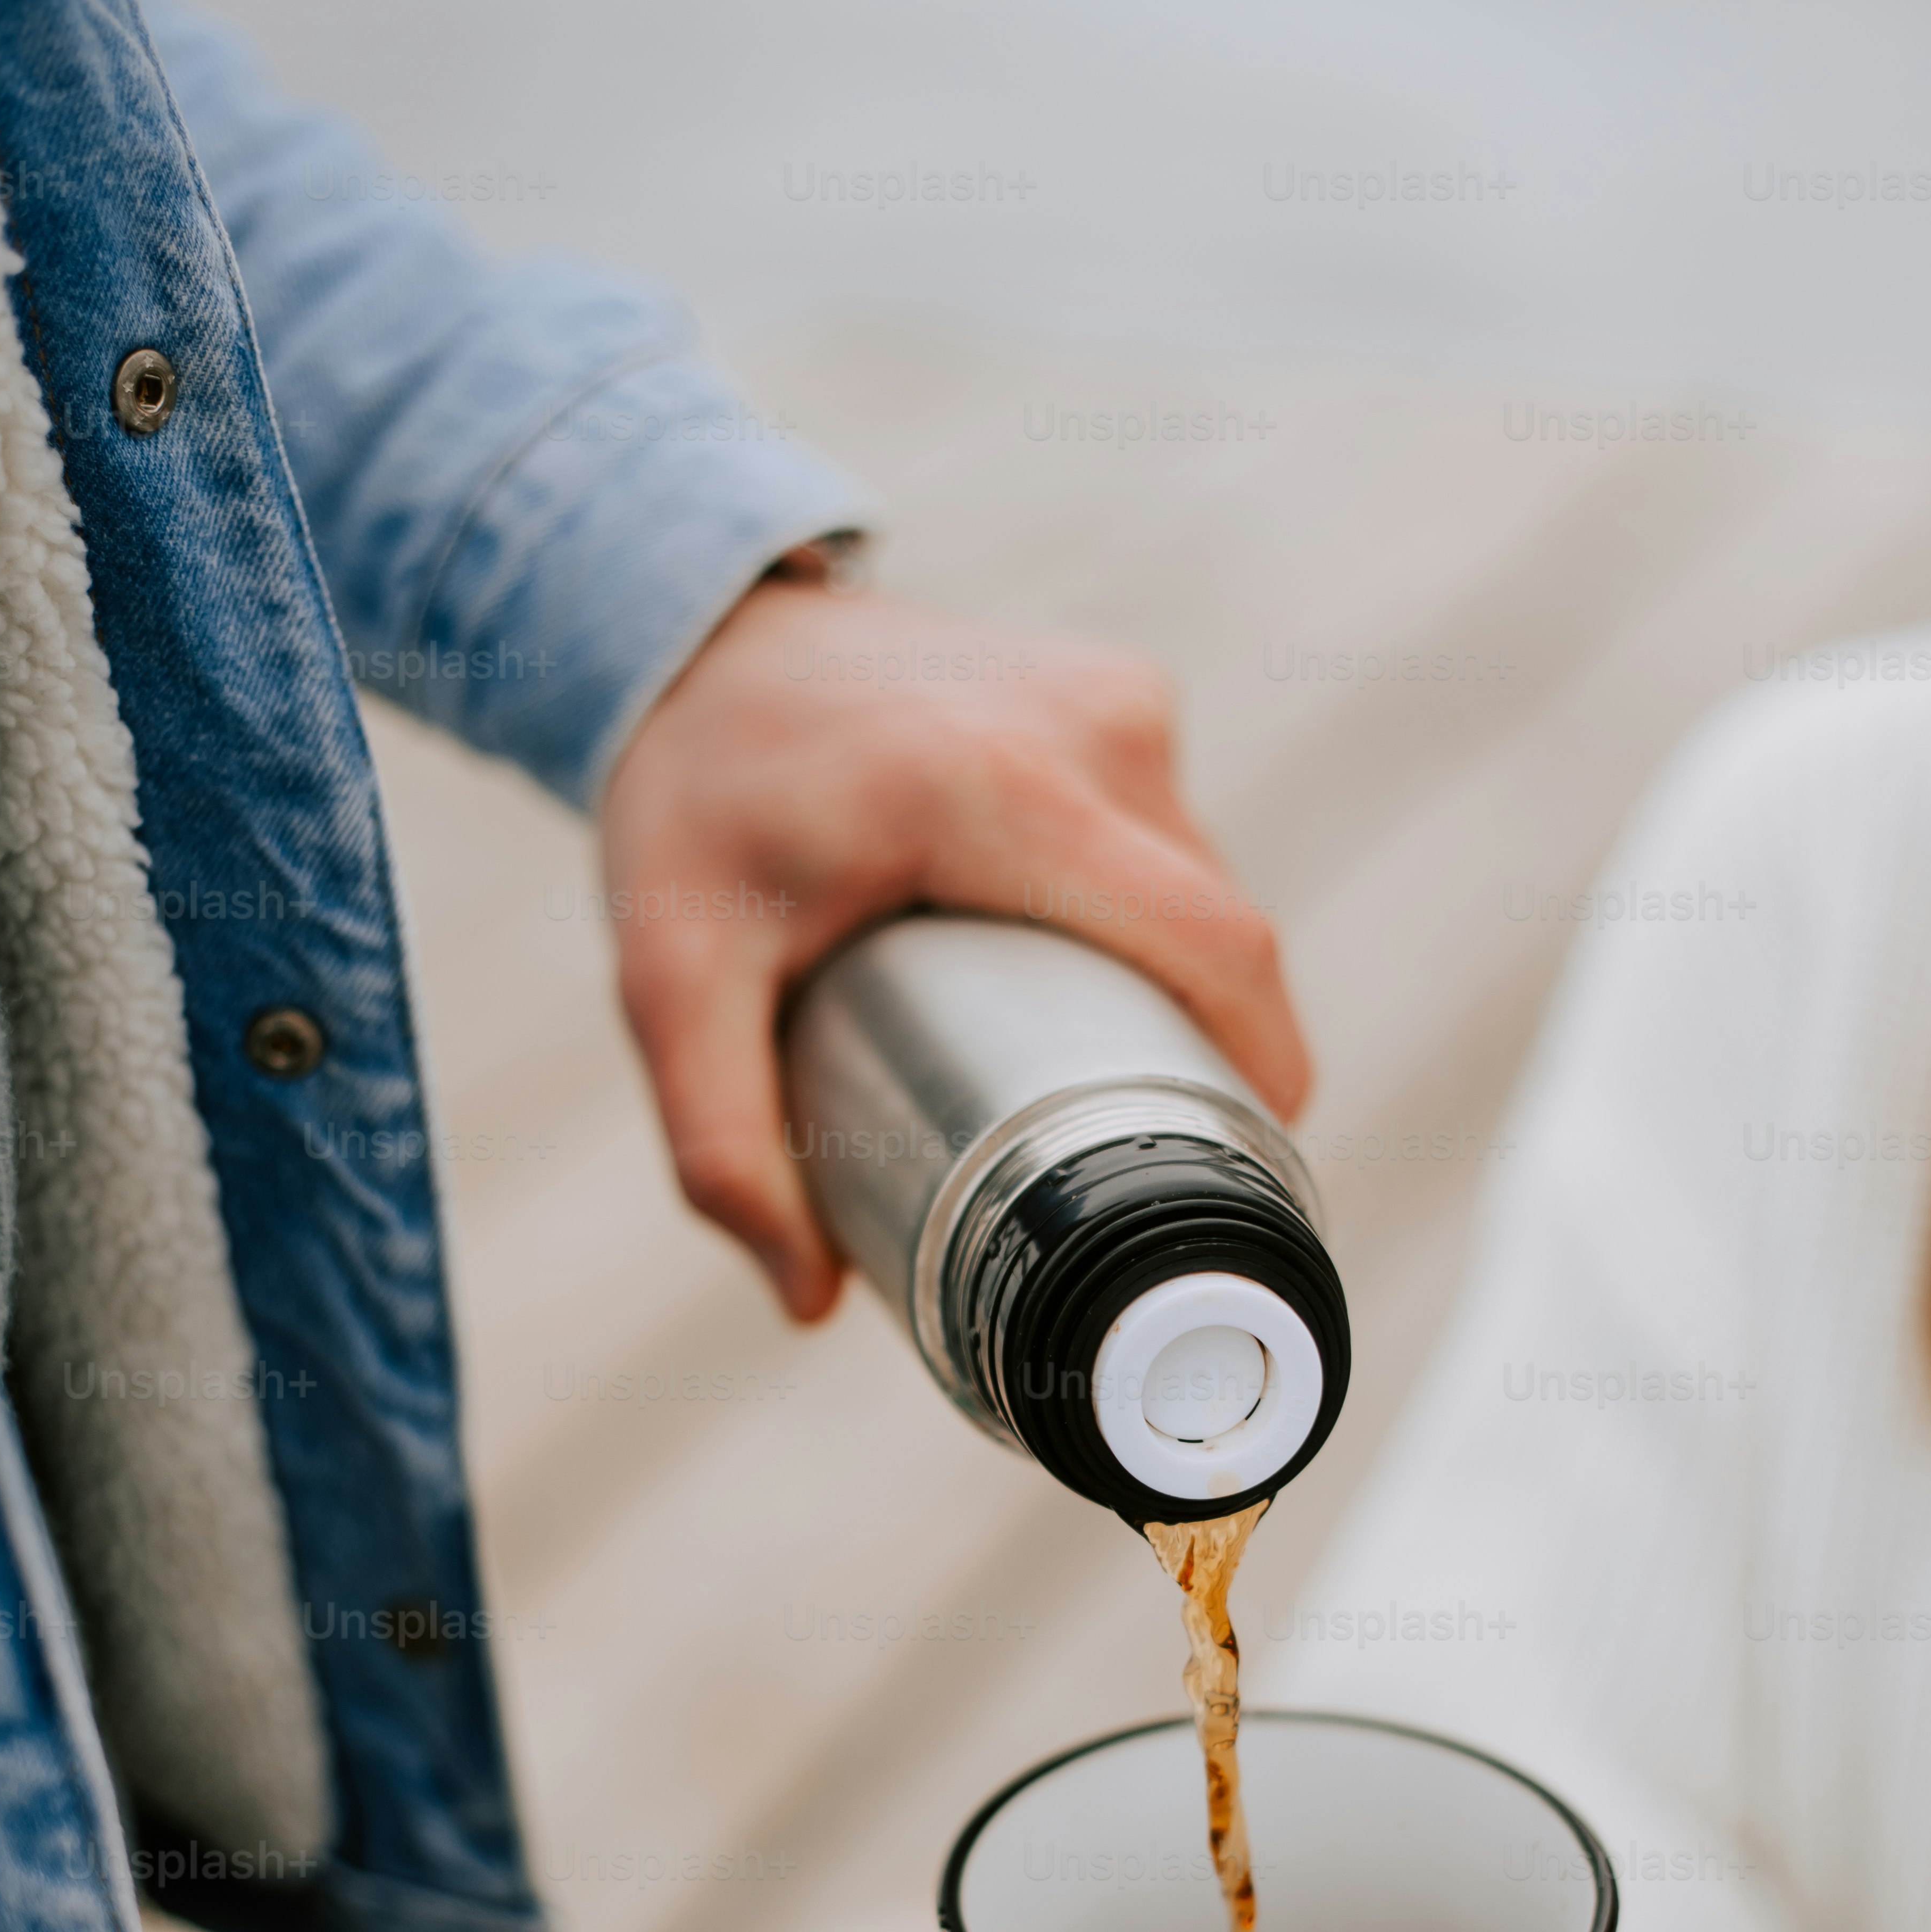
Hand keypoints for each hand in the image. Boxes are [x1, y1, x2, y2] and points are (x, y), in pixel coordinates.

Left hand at [600, 579, 1307, 1317]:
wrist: (695, 630)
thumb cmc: (693, 802)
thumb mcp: (669, 976)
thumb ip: (720, 1142)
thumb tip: (809, 1301)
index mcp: (998, 791)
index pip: (1214, 949)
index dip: (1261, 1071)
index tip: (1240, 1168)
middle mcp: (1089, 726)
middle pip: (1217, 937)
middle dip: (1197, 1050)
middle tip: (1122, 1147)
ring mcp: (1118, 696)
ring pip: (1203, 888)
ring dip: (1166, 981)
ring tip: (1076, 1050)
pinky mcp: (1123, 690)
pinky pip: (1174, 842)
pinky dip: (1142, 916)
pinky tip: (1074, 963)